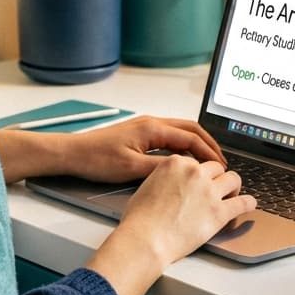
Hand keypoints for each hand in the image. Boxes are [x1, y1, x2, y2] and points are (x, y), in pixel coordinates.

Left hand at [0, 115, 224, 184]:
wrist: (73, 153)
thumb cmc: (97, 159)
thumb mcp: (131, 169)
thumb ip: (160, 169)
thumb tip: (185, 171)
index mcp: (153, 128)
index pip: (191, 137)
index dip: (209, 152)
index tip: (221, 166)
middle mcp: (152, 123)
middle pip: (190, 128)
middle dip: (208, 144)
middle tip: (221, 162)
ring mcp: (145, 127)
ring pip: (180, 131)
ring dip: (196, 144)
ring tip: (208, 161)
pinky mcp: (139, 134)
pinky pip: (169, 136)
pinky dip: (183, 145)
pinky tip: (185, 160)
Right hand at [120, 155, 254, 266]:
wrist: (146, 238)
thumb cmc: (140, 218)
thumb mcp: (147, 185)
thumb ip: (164, 178)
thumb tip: (170, 184)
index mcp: (176, 163)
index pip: (195, 162)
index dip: (198, 173)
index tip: (200, 179)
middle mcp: (195, 173)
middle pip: (215, 168)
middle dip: (216, 178)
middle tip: (216, 187)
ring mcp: (209, 192)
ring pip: (233, 179)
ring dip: (233, 187)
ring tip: (231, 194)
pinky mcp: (220, 211)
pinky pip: (243, 203)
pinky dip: (248, 203)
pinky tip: (249, 205)